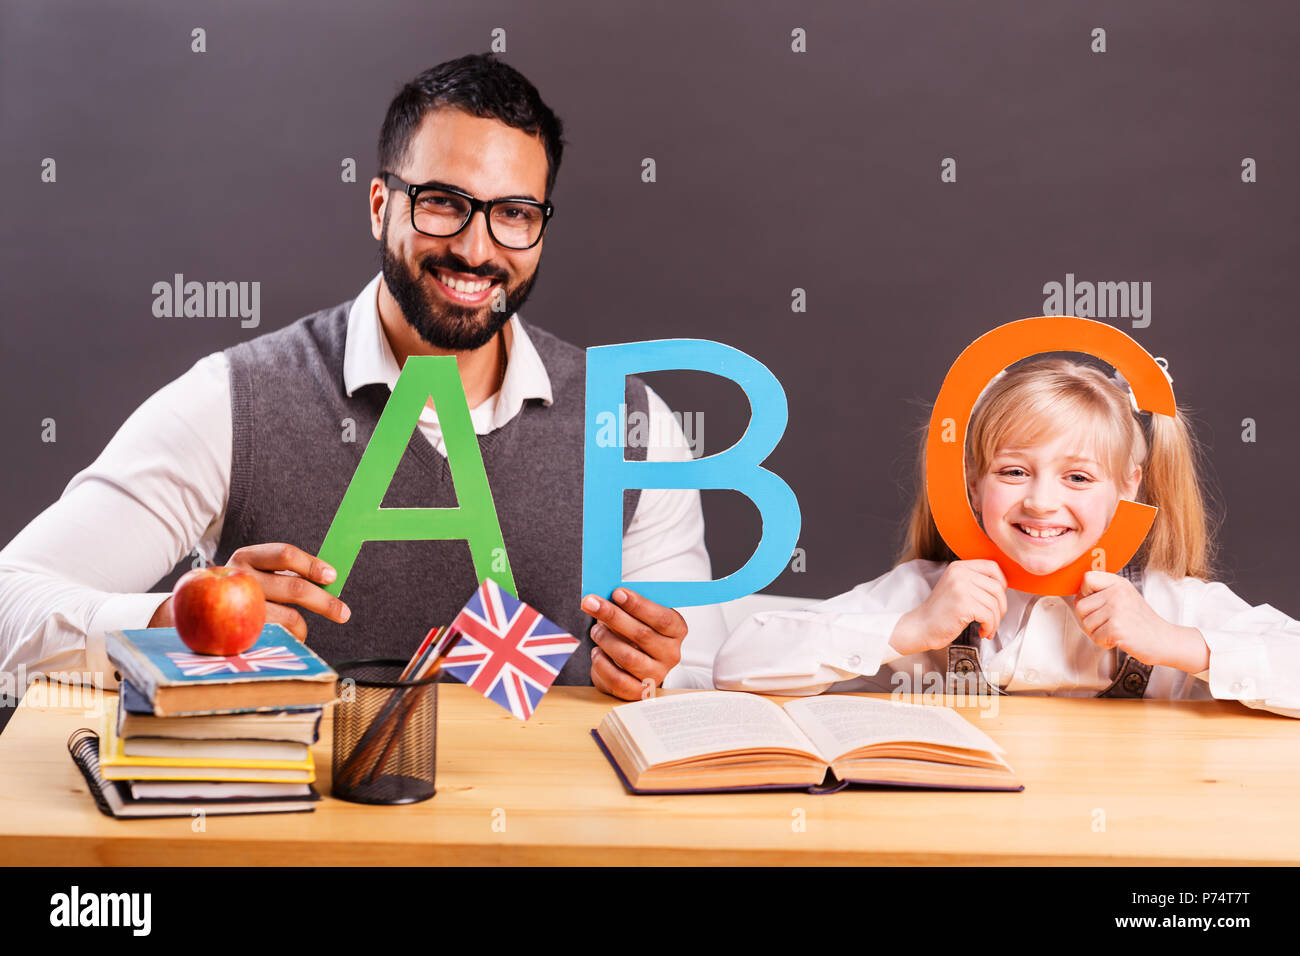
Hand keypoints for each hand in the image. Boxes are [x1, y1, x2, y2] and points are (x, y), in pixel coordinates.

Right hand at [149, 543, 350, 640]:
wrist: (187, 614)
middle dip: (325, 602)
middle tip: (344, 612)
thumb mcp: (254, 575)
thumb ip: (285, 575)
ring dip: (303, 627)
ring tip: (300, 629)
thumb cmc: (235, 593)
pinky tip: (284, 638)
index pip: (284, 554)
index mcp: (247, 556)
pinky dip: (287, 640)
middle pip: (294, 589)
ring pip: (288, 618)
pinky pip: (275, 638)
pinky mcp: (233, 633)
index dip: (311, 564)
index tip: (332, 576)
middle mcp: (238, 577)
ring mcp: (235, 605)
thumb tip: (329, 580)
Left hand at [582, 587, 687, 700]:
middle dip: (613, 616)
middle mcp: (671, 654)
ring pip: (628, 657)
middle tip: (592, 603)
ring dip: (605, 639)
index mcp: (677, 630)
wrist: (632, 664)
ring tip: (595, 631)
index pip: (661, 618)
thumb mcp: (636, 615)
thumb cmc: (634, 632)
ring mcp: (657, 674)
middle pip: (642, 634)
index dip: (638, 605)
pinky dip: (602, 663)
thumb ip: (624, 604)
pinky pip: (617, 679)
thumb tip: (600, 596)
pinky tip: (597, 652)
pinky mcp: (639, 692)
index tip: (616, 593)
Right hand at [890, 559, 1007, 655]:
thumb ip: (974, 581)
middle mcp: (960, 574)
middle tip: (994, 618)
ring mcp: (961, 588)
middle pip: (997, 587)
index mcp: (959, 567)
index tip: (997, 598)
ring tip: (986, 628)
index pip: (992, 567)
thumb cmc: (939, 612)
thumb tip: (1001, 587)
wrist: (920, 627)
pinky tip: (982, 631)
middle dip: (1001, 607)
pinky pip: (989, 616)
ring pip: (995, 604)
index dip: (1001, 583)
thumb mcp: (955, 587)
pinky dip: (989, 627)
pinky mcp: (963, 605)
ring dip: (995, 621)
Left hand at [1073, 571, 1208, 672]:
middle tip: (1108, 623)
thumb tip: (1077, 593)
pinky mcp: (1116, 628)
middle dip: (1089, 619)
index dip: (1085, 593)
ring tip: (1115, 630)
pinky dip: (1104, 642)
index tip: (1096, 604)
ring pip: (1085, 622)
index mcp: (1119, 583)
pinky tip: (1118, 638)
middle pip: (1080, 604)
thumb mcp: (1124, 597)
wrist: (1164, 641)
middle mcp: (1118, 593)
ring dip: (1097, 632)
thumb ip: (1103, 592)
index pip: (1087, 578)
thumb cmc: (1142, 622)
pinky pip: (1094, 636)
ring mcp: (1117, 609)